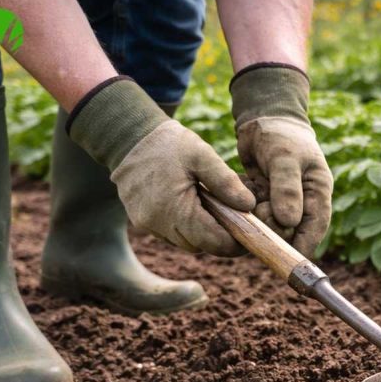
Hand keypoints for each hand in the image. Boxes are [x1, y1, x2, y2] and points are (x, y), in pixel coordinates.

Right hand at [68, 77, 254, 255]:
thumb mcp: (202, 155)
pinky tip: (194, 206)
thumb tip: (249, 206)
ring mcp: (147, 224)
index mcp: (175, 209)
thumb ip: (226, 182)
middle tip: (237, 218)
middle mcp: (158, 223)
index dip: (236, 243)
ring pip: (187, 243)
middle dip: (221, 237)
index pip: (214, 242)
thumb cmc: (168, 144)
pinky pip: (172, 234)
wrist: (129, 136)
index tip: (251, 233)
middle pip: (201, 246)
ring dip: (203, 233)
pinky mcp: (142, 222)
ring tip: (215, 208)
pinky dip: (187, 227)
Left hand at [231, 64, 332, 256]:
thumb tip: (289, 222)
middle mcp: (303, 202)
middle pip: (291, 232)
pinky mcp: (264, 200)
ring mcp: (283, 203)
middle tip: (258, 212)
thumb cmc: (280, 134)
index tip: (285, 255)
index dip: (302, 245)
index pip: (315, 228)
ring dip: (257, 218)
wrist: (262, 118)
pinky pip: (255, 215)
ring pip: (270, 225)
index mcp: (317, 193)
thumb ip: (286, 189)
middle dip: (273, 228)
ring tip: (252, 195)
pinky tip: (245, 189)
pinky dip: (246, 208)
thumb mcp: (284, 158)